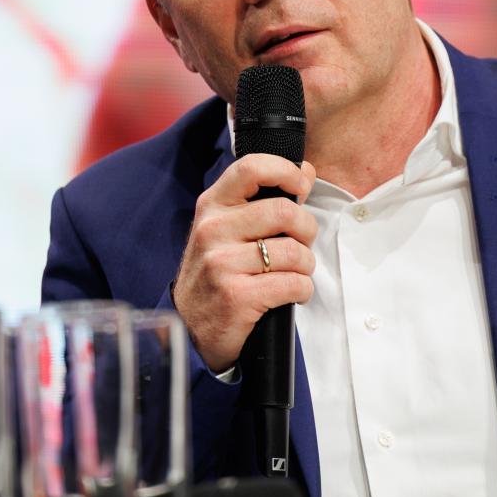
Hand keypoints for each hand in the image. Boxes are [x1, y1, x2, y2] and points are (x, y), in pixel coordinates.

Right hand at [171, 155, 317, 372]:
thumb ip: (263, 198)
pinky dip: (302, 290)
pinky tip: (291, 294)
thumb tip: (306, 171)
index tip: (301, 186)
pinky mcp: (236, 297)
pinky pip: (293, 284)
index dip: (286, 171)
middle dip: (306, 230)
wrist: (190, 328)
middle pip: (284, 212)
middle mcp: (212, 230)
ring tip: (294, 273)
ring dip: (306, 265)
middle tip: (300, 245)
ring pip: (294, 252)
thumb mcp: (228, 228)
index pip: (251, 168)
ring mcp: (221, 264)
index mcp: (212, 205)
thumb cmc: (217, 273)